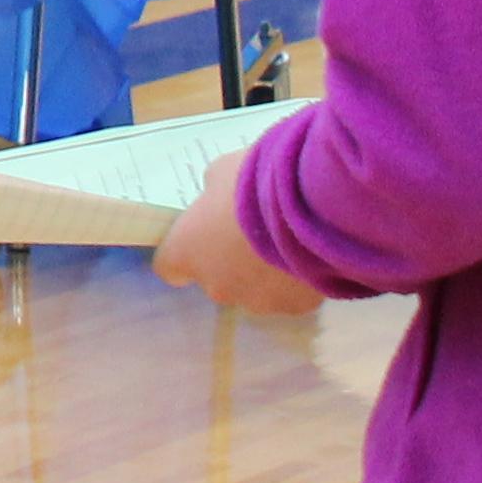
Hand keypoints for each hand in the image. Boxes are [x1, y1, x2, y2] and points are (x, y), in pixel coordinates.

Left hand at [152, 152, 325, 315]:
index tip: (203, 239)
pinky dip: (297, 281)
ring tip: (288, 245)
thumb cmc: (251, 184)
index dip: (186, 254)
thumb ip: (212, 196)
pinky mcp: (295, 308)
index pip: (170, 267)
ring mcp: (257, 301)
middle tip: (255, 235)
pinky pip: (291, 295)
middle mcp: (216, 286)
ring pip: (256, 291)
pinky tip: (310, 257)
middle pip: (217, 280)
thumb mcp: (220, 174)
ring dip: (265, 275)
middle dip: (232, 263)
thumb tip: (218, 203)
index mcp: (185, 253)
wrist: (311, 207)